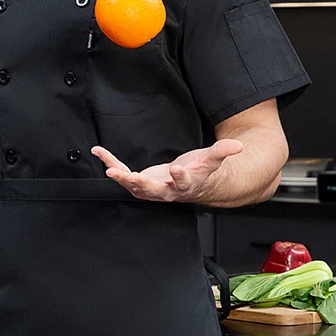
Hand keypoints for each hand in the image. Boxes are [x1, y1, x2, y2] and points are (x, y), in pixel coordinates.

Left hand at [91, 139, 243, 202]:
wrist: (192, 185)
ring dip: (121, 177)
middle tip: (128, 177)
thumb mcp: (212, 161)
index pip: (184, 184)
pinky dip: (110, 161)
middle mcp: (167, 190)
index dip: (181, 177)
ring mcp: (151, 188)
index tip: (176, 169)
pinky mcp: (139, 181)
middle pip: (154, 190)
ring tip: (109, 168)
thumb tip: (238, 145)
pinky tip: (98, 151)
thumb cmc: (201, 172)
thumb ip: (222, 152)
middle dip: (140, 184)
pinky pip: (123, 172)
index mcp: (187, 185)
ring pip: (134, 186)